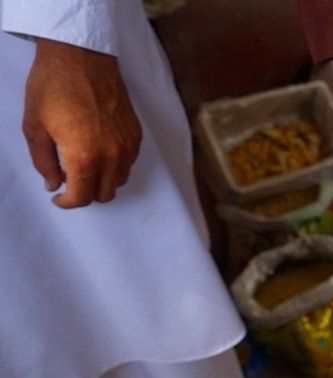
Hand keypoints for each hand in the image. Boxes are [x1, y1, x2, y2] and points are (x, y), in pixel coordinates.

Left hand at [22, 39, 141, 207]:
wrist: (81, 56)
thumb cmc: (54, 85)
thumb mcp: (34, 126)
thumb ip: (43, 162)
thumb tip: (53, 183)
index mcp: (84, 156)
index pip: (81, 197)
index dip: (66, 202)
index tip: (58, 197)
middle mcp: (111, 154)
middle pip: (105, 194)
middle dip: (86, 193)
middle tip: (70, 182)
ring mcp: (127, 144)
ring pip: (120, 180)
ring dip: (103, 180)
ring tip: (85, 166)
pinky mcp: (136, 133)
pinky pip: (129, 162)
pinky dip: (116, 165)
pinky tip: (99, 151)